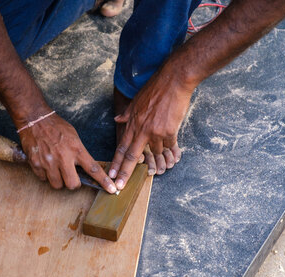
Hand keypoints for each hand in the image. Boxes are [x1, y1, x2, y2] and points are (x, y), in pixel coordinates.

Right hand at [18, 112, 116, 193]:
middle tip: (70, 176)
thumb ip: (79, 152)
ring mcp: (49, 162)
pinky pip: (43, 179)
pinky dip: (45, 175)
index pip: (93, 169)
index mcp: (76, 149)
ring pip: (57, 185)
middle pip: (73, 184)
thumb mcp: (74, 136)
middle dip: (73, 183)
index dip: (104, 181)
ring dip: (58, 180)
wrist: (35, 118)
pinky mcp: (36, 164)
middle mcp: (63, 157)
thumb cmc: (56, 126)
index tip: (112, 189)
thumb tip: (84, 167)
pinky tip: (45, 164)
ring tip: (56, 169)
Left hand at [109, 65, 191, 189]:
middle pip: (131, 156)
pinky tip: (174, 157)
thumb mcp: (136, 100)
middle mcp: (142, 130)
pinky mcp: (170, 131)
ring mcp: (156, 131)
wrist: (173, 81)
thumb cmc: (155, 89)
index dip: (116, 163)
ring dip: (158, 161)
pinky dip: (172, 151)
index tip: (111, 175)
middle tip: (120, 186)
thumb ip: (127, 113)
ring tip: (159, 170)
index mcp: (133, 123)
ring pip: (155, 153)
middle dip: (124, 173)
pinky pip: (170, 146)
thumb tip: (117, 119)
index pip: (121, 147)